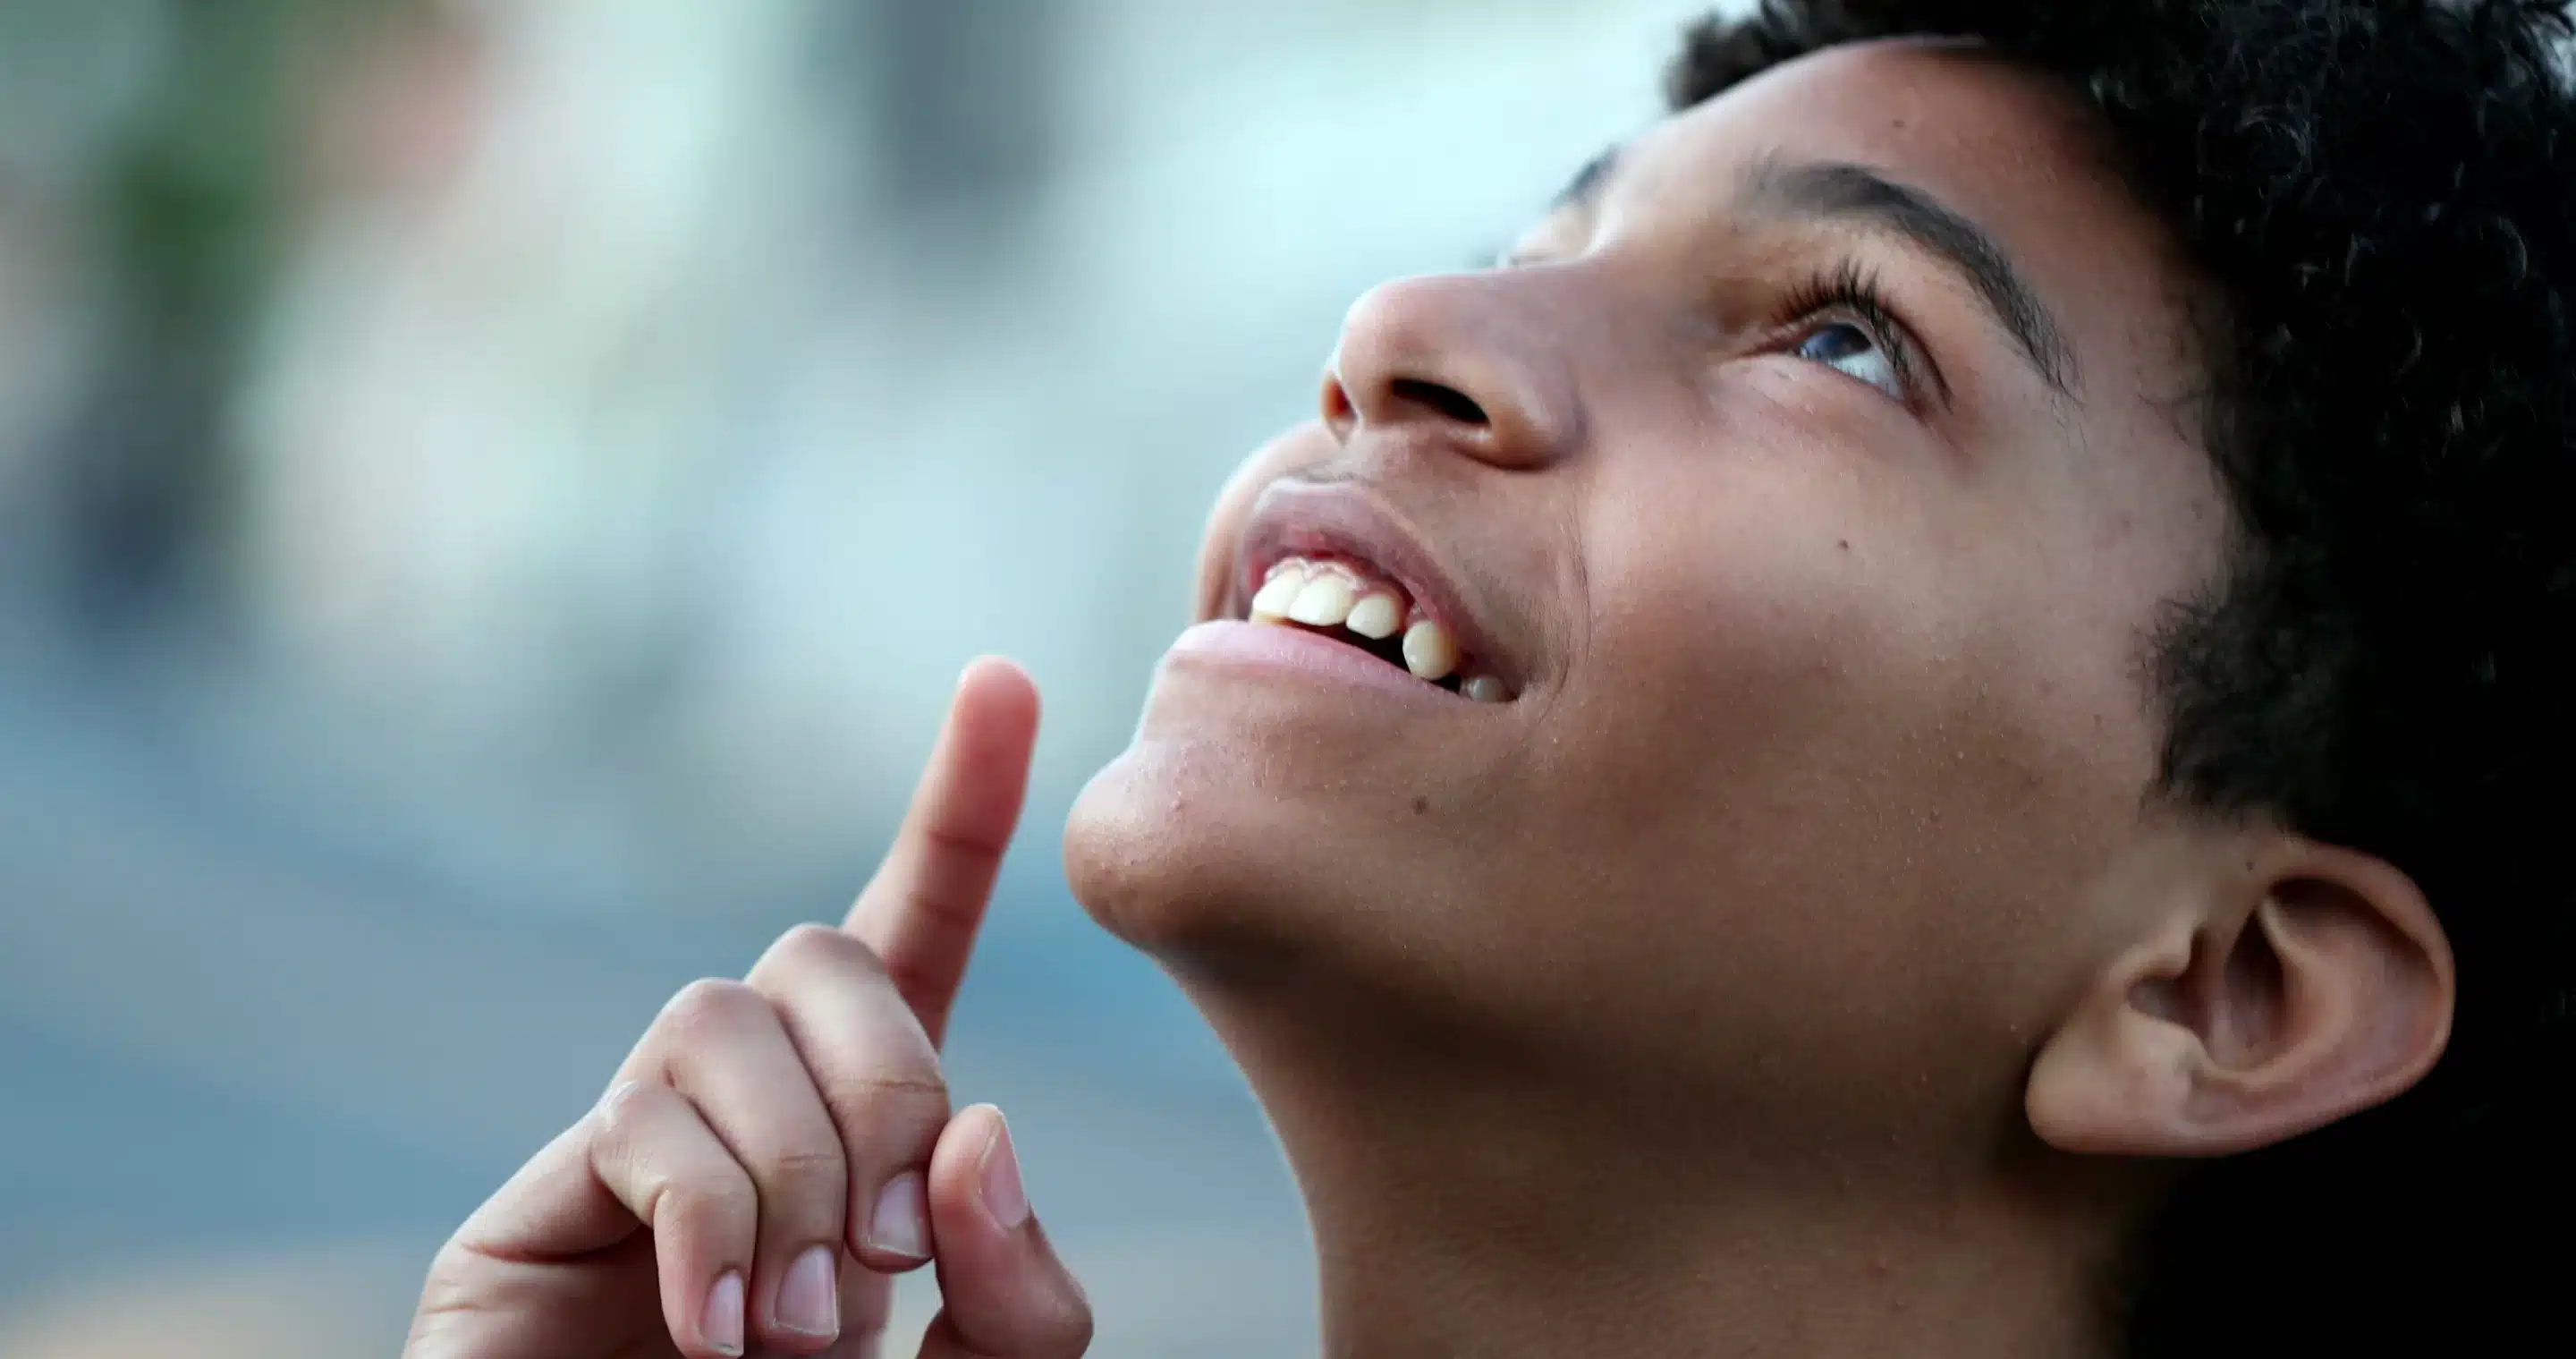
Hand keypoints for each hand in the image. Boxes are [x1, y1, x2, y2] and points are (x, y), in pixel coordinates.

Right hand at [405, 659, 1091, 1357]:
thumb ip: (1019, 1291)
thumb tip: (984, 1118)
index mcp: (865, 1131)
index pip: (918, 933)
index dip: (960, 807)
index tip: (1007, 679)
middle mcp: (749, 1108)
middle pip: (825, 955)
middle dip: (889, 1084)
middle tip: (891, 1263)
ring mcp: (636, 1146)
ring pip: (725, 1018)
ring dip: (797, 1172)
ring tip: (802, 1335)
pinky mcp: (533, 1209)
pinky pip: (641, 1124)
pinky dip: (712, 1225)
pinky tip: (720, 1337)